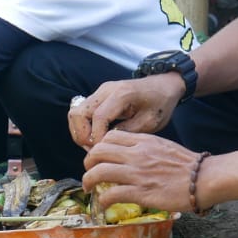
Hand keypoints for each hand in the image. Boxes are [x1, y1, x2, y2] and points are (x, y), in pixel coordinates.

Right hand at [68, 75, 185, 149]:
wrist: (162, 86)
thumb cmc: (160, 104)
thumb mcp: (149, 123)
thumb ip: (127, 133)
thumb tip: (105, 145)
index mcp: (122, 94)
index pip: (98, 117)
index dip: (97, 138)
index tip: (104, 151)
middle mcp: (106, 90)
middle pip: (78, 113)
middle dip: (82, 136)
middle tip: (94, 151)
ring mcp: (99, 92)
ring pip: (75, 113)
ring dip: (80, 132)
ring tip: (94, 146)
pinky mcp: (98, 97)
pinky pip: (81, 113)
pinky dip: (83, 128)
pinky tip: (96, 138)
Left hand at [82, 130, 210, 215]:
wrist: (204, 178)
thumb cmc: (187, 165)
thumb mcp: (163, 146)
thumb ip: (144, 147)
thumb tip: (129, 154)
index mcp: (143, 141)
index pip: (109, 137)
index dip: (99, 146)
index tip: (99, 157)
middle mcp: (136, 154)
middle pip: (98, 152)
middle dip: (88, 162)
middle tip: (89, 171)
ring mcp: (137, 173)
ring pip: (98, 172)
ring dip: (88, 181)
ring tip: (89, 187)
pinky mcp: (140, 192)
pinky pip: (111, 194)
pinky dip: (103, 199)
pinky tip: (104, 203)